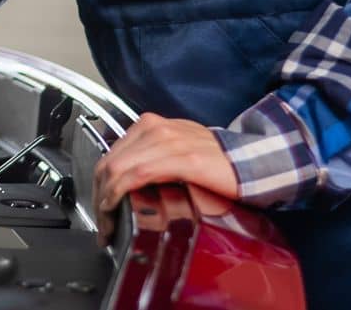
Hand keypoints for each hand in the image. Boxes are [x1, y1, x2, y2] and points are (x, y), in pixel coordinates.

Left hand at [92, 112, 238, 245]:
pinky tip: (118, 207)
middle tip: (101, 225)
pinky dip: (121, 192)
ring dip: (105, 201)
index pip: (110, 155)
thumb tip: (123, 181)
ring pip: (117, 168)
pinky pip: (138, 174)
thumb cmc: (216, 162)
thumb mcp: (175, 151)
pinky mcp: (183, 159)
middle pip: (108, 163)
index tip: (99, 209)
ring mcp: (168, 141)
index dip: (98, 185)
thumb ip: (149, 158)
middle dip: (97, 197)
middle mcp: (155, 128)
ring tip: (108, 225)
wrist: (253, 162)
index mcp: (151, 125)